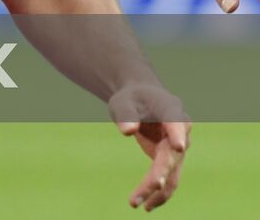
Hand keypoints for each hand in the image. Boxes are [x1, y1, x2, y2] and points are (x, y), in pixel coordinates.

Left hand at [109, 84, 188, 210]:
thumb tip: (128, 131)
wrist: (142, 100)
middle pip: (172, 155)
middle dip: (161, 171)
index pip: (176, 123)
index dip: (177, 134)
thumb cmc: (132, 98)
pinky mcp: (171, 159)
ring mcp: (179, 147)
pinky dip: (158, 193)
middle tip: (152, 185)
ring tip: (136, 204)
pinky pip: (168, 179)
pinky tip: (145, 205)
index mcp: (171, 109)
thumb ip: (126, 114)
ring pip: (171, 172)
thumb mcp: (123, 101)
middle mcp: (181, 130)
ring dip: (157, 190)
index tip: (179, 147)